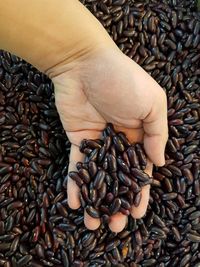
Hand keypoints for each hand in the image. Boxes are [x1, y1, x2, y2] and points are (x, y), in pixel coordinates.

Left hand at [52, 47, 167, 232]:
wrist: (84, 63)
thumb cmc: (123, 79)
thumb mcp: (153, 102)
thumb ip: (158, 133)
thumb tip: (158, 162)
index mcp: (140, 133)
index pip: (140, 169)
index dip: (139, 193)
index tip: (137, 213)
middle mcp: (119, 140)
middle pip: (118, 178)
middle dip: (117, 202)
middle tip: (115, 225)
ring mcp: (98, 141)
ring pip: (98, 176)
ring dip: (95, 199)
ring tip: (93, 223)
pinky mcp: (78, 139)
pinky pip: (77, 165)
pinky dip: (75, 184)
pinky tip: (75, 203)